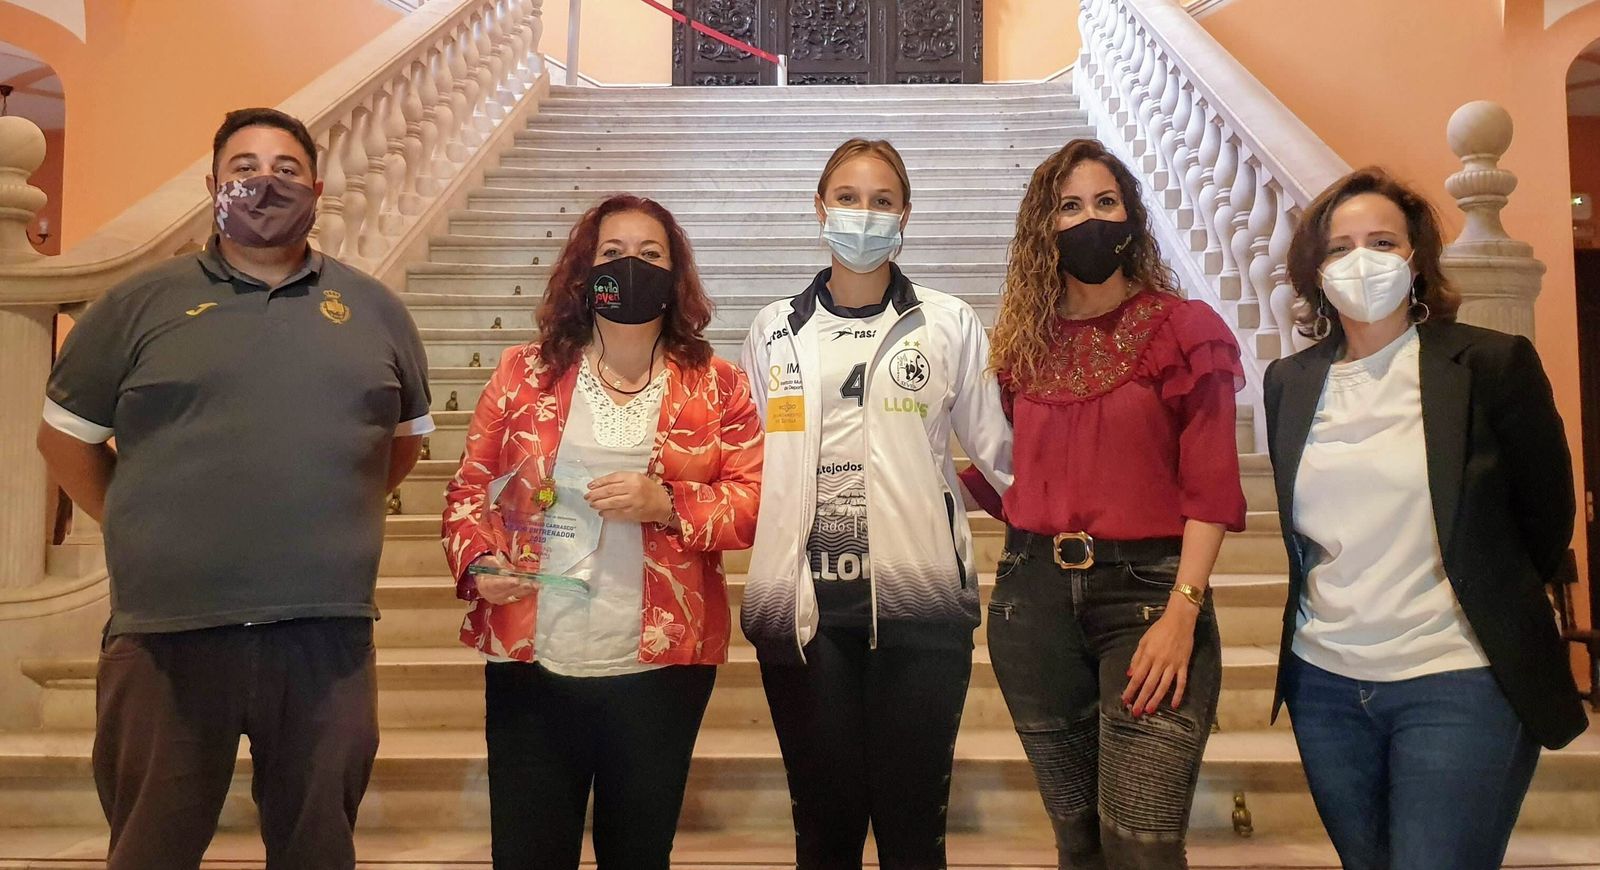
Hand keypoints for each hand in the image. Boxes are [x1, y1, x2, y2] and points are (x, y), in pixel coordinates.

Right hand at [471, 554, 532, 604]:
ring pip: (514, 595)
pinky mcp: (506, 600)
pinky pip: (517, 597)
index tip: (516, 580)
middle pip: (508, 591)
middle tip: (532, 583)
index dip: (507, 582)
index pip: (496, 585)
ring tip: (537, 585)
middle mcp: (492, 595)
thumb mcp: (489, 561)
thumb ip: (500, 564)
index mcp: (485, 584)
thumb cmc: (485, 566)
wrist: (481, 576)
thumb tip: (512, 569)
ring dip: (527, 590)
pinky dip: (526, 592)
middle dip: (521, 586)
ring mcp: (499, 599)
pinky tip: (534, 588)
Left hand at [584, 472, 671, 523]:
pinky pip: (616, 513)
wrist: (664, 503)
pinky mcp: (633, 513)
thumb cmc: (649, 489)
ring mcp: (633, 502)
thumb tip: (601, 485)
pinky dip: (607, 513)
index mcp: (633, 477)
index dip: (599, 482)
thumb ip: (621, 480)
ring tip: (592, 504)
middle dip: (595, 494)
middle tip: (587, 497)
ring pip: (611, 502)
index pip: (612, 478)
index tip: (589, 486)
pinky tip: (602, 513)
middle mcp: (632, 488)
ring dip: (599, 504)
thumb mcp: (637, 478)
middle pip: (609, 491)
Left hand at [1121, 595, 1200, 714]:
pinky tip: (1175, 705)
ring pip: (1164, 686)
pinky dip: (1178, 694)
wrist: (1180, 621)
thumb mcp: (1144, 641)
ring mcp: (1173, 665)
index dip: (1131, 689)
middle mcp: (1160, 662)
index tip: (1125, 700)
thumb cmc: (1159, 630)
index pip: (1138, 677)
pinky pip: (1182, 682)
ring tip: (1150, 710)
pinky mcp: (1184, 665)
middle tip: (1135, 711)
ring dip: (1156, 699)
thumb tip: (1130, 674)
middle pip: (1149, 684)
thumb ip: (1136, 658)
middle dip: (1141, 699)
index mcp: (1148, 656)